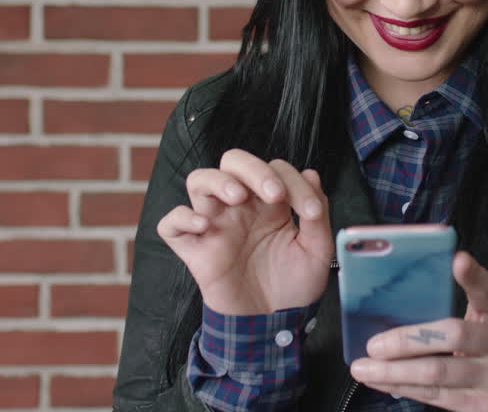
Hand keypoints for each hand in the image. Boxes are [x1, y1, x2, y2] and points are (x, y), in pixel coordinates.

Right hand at [156, 149, 331, 314]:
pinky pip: (171, 225)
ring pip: (198, 181)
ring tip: (238, 197)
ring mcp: (217, 227)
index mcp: (271, 204)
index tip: (308, 211)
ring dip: (217, 180)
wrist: (275, 325)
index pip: (274, 169)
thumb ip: (317, 212)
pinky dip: (181, 218)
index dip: (292, 181)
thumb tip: (311, 174)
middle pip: (232, 162)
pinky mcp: (197, 252)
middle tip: (273, 194)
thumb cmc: (295, 287)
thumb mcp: (316, 250)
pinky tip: (204, 226)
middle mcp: (241, 209)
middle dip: (253, 169)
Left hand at [349, 251, 487, 411]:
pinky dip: (402, 387)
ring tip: (364, 368)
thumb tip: (409, 293)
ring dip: (394, 371)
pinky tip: (382, 382)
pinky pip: (434, 396)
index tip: (458, 259)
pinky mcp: (480, 406)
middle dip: (407, 340)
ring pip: (437, 373)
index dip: (473, 276)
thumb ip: (466, 307)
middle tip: (375, 344)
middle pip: (454, 336)